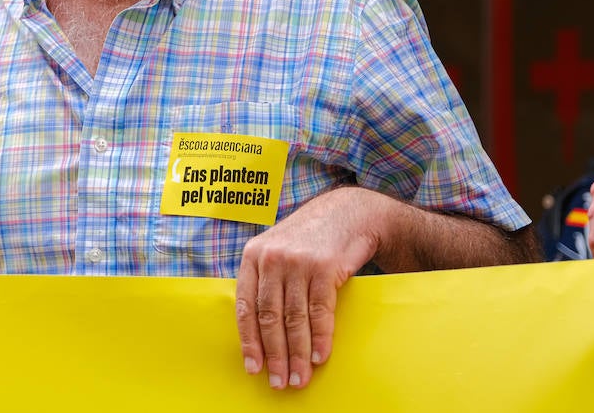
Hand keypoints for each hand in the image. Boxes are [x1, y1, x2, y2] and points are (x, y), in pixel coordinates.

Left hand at [234, 187, 376, 390]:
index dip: (249, 341)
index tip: (253, 368)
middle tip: (279, 381)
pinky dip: (320, 338)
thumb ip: (265, 281)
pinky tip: (320, 357)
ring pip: (294, 318)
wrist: (348, 212)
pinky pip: (319, 311)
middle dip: (274, 355)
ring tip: (300, 377)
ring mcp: (297, 261)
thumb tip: (258, 332)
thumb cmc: (310, 238)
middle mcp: (271, 258)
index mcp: (253, 256)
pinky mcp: (324, 266)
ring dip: (298, 354)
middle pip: (269, 317)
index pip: (245, 306)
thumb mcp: (277, 249)